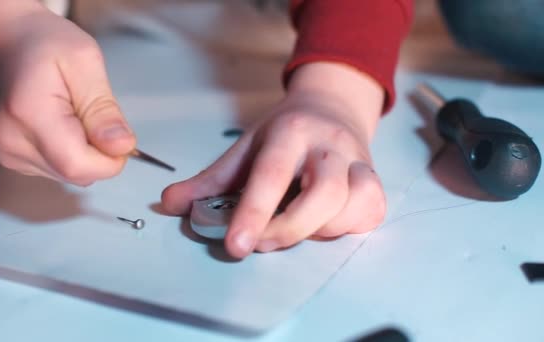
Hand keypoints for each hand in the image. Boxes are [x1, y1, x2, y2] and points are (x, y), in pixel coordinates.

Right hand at [0, 0, 135, 184]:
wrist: (10, 44)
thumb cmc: (46, 45)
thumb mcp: (86, 62)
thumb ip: (104, 109)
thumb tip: (121, 147)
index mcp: (29, 114)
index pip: (77, 165)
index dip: (109, 159)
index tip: (118, 133)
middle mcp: (13, 142)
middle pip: (76, 174)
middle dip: (101, 153)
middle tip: (94, 113)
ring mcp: (11, 155)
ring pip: (72, 175)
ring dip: (88, 152)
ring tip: (75, 114)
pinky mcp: (15, 160)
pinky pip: (61, 170)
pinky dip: (73, 152)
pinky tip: (65, 125)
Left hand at [162, 62, 386, 257]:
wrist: (332, 107)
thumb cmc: (285, 132)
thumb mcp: (245, 147)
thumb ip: (209, 180)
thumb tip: (169, 204)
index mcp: (290, 131)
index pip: (272, 174)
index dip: (254, 212)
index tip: (235, 247)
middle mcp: (329, 144)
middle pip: (323, 194)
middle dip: (289, 229)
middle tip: (261, 243)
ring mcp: (358, 161)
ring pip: (352, 206)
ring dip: (318, 231)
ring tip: (291, 230)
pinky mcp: (375, 179)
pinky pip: (371, 212)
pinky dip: (346, 228)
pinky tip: (323, 225)